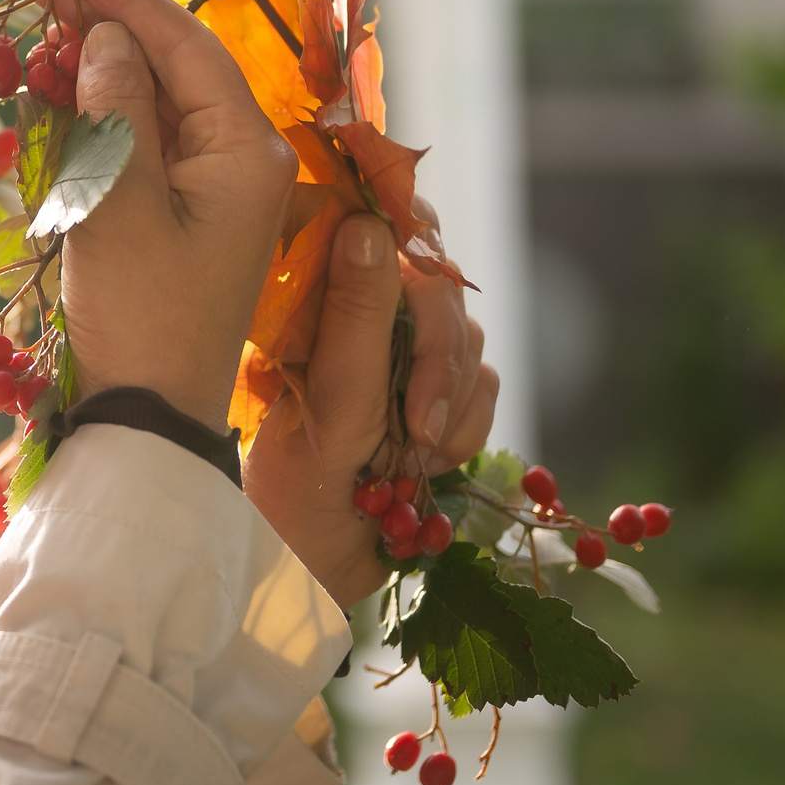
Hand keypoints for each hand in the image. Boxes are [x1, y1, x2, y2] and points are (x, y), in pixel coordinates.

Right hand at [54, 0, 298, 431]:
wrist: (149, 413)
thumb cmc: (141, 312)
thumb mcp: (119, 204)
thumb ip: (114, 111)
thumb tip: (109, 39)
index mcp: (246, 153)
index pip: (188, 47)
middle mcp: (239, 161)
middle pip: (174, 65)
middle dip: (110, 22)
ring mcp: (211, 189)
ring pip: (153, 99)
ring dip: (98, 62)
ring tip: (43, 23)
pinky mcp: (180, 213)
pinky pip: (141, 140)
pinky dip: (99, 110)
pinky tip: (57, 85)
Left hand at [242, 212, 502, 607]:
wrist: (315, 562)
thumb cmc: (298, 481)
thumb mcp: (328, 398)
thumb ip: (356, 314)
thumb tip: (368, 222)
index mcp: (313, 293)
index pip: (379, 222)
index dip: (411, 233)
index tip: (419, 273)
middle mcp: (358, 310)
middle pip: (441, 284)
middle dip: (441, 356)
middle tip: (415, 426)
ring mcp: (400, 350)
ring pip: (470, 338)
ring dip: (450, 402)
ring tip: (408, 453)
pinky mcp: (434, 390)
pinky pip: (486, 384)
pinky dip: (464, 427)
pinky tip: (427, 464)